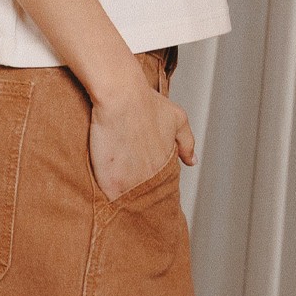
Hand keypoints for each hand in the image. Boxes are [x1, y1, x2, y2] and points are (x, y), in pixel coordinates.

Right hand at [87, 66, 195, 200]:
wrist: (120, 96)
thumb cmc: (146, 102)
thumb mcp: (176, 118)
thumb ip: (186, 142)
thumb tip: (192, 161)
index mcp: (165, 167)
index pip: (161, 186)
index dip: (151, 181)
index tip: (142, 177)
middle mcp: (151, 180)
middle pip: (144, 196)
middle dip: (137, 192)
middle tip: (125, 179)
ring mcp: (131, 184)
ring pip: (127, 200)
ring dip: (122, 195)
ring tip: (113, 183)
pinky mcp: (111, 184)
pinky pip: (108, 199)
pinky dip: (106, 194)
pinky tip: (102, 185)